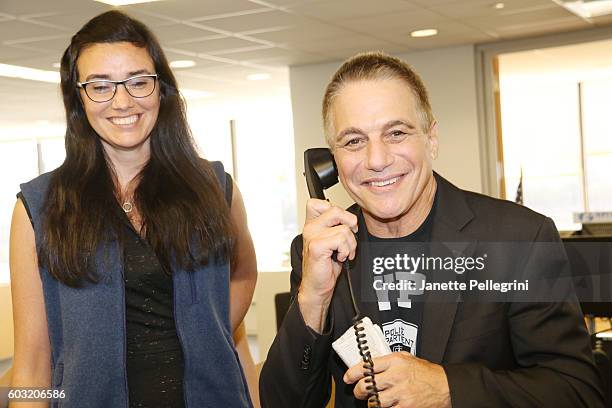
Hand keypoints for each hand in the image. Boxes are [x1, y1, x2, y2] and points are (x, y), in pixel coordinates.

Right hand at [298, 199, 357, 332]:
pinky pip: (341, 239)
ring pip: (344, 228)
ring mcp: (312, 236)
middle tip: (349, 238)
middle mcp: (310, 228)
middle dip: (349, 224)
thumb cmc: (325, 266)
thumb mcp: (333, 241)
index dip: (336, 211)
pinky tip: (340, 258)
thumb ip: (337, 226)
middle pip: (336, 210)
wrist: (317, 287)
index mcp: (312, 224)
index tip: (342, 225)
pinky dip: (346, 250)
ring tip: (344, 253)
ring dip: (350, 244)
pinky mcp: (316, 246)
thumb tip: (352, 219)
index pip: (319, 202)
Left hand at [343, 352, 450, 407]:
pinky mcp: (406, 407)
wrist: (445, 386)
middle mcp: (397, 376)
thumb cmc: (427, 373)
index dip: (353, 372)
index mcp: (396, 361)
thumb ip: (388, 361)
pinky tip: (386, 406)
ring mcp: (401, 393)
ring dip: (371, 403)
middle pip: (366, 385)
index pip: (367, 366)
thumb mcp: (407, 358)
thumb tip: (369, 365)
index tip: (348, 377)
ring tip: (374, 401)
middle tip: (359, 391)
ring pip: (374, 401)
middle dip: (359, 391)